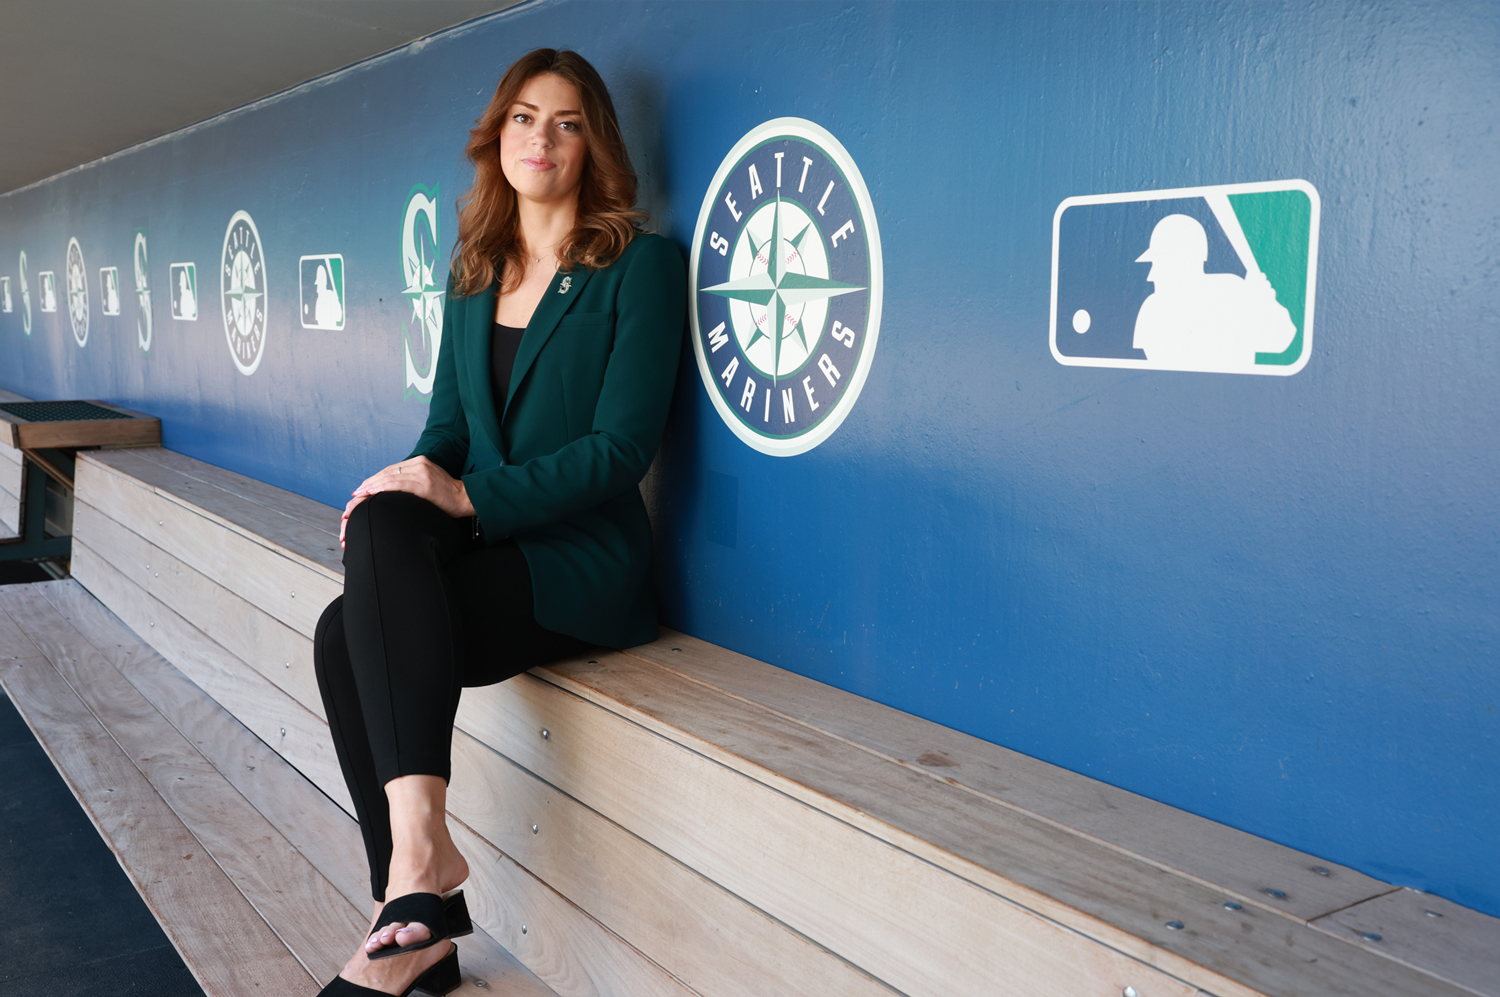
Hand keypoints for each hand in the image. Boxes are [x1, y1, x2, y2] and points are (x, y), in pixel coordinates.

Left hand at [340, 456, 475, 547]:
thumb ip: (412, 481)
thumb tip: (392, 490)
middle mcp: (419, 463)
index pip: (390, 470)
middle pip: (387, 472)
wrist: (465, 498)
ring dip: (371, 486)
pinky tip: (372, 492)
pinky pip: (398, 485)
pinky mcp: (424, 483)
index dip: (374, 479)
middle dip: (369, 484)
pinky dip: (383, 488)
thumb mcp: (428, 482)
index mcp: (419, 462)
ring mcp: (422, 472)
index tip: (362, 489)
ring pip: (390, 477)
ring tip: (358, 495)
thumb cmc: (445, 496)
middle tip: (355, 495)